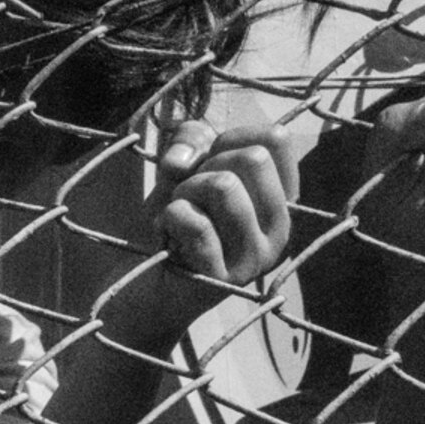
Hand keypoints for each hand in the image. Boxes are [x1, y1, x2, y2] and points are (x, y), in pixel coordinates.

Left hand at [93, 120, 303, 354]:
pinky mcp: (224, 280)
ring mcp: (257, 259)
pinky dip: (168, 219)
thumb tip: (184, 159)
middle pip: (253, 158)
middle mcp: (281, 230)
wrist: (142, 284)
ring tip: (178, 218)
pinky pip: (196, 223)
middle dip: (204, 168)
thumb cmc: (173, 219)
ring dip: (183, 194)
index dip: (228, 139)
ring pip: (223, 186)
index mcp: (282, 200)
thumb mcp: (183, 167)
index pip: (277, 138)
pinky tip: (167, 239)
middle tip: (189, 198)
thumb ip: (191, 139)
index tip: (208, 165)